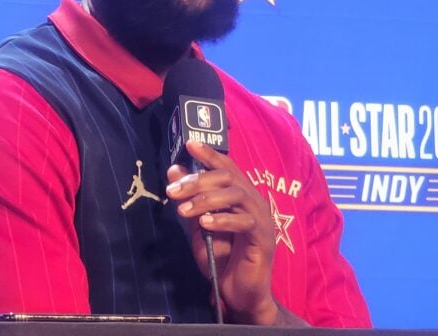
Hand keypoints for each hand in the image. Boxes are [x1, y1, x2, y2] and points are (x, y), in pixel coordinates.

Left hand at [166, 140, 279, 324]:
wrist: (240, 292)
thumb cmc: (223, 257)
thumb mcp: (200, 224)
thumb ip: (191, 198)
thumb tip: (174, 170)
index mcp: (241, 196)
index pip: (227, 168)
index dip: (210, 154)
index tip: (190, 144)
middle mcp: (254, 202)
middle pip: (228, 179)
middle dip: (198, 181)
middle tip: (173, 192)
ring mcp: (262, 219)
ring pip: (236, 196)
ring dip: (206, 200)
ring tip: (184, 210)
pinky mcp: (263, 239)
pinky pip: (244, 222)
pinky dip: (223, 220)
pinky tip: (205, 224)